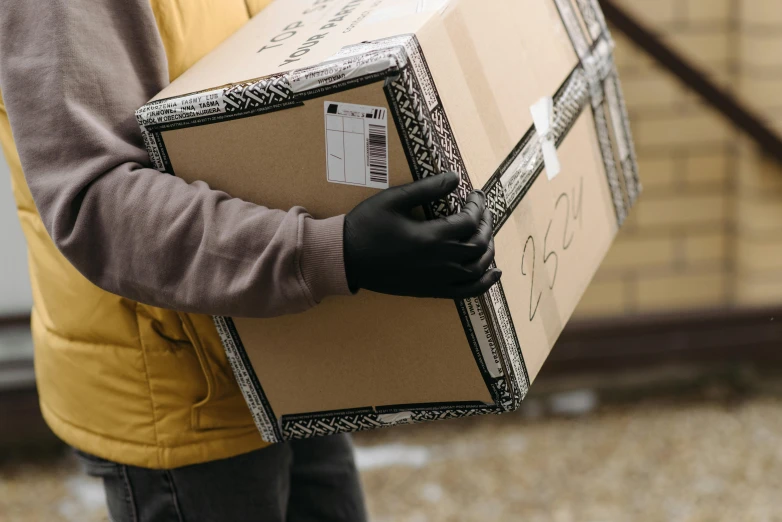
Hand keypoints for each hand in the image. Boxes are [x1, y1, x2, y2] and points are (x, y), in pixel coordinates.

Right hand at [343, 171, 500, 298]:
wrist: (346, 260)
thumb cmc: (366, 226)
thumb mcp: (393, 200)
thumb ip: (426, 189)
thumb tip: (455, 178)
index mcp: (431, 238)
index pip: (470, 221)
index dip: (478, 205)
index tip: (475, 194)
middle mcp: (440, 262)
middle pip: (479, 244)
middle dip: (486, 224)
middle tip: (482, 210)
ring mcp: (437, 280)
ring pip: (477, 268)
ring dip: (488, 249)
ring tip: (487, 233)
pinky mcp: (431, 291)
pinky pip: (466, 292)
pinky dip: (484, 283)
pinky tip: (494, 272)